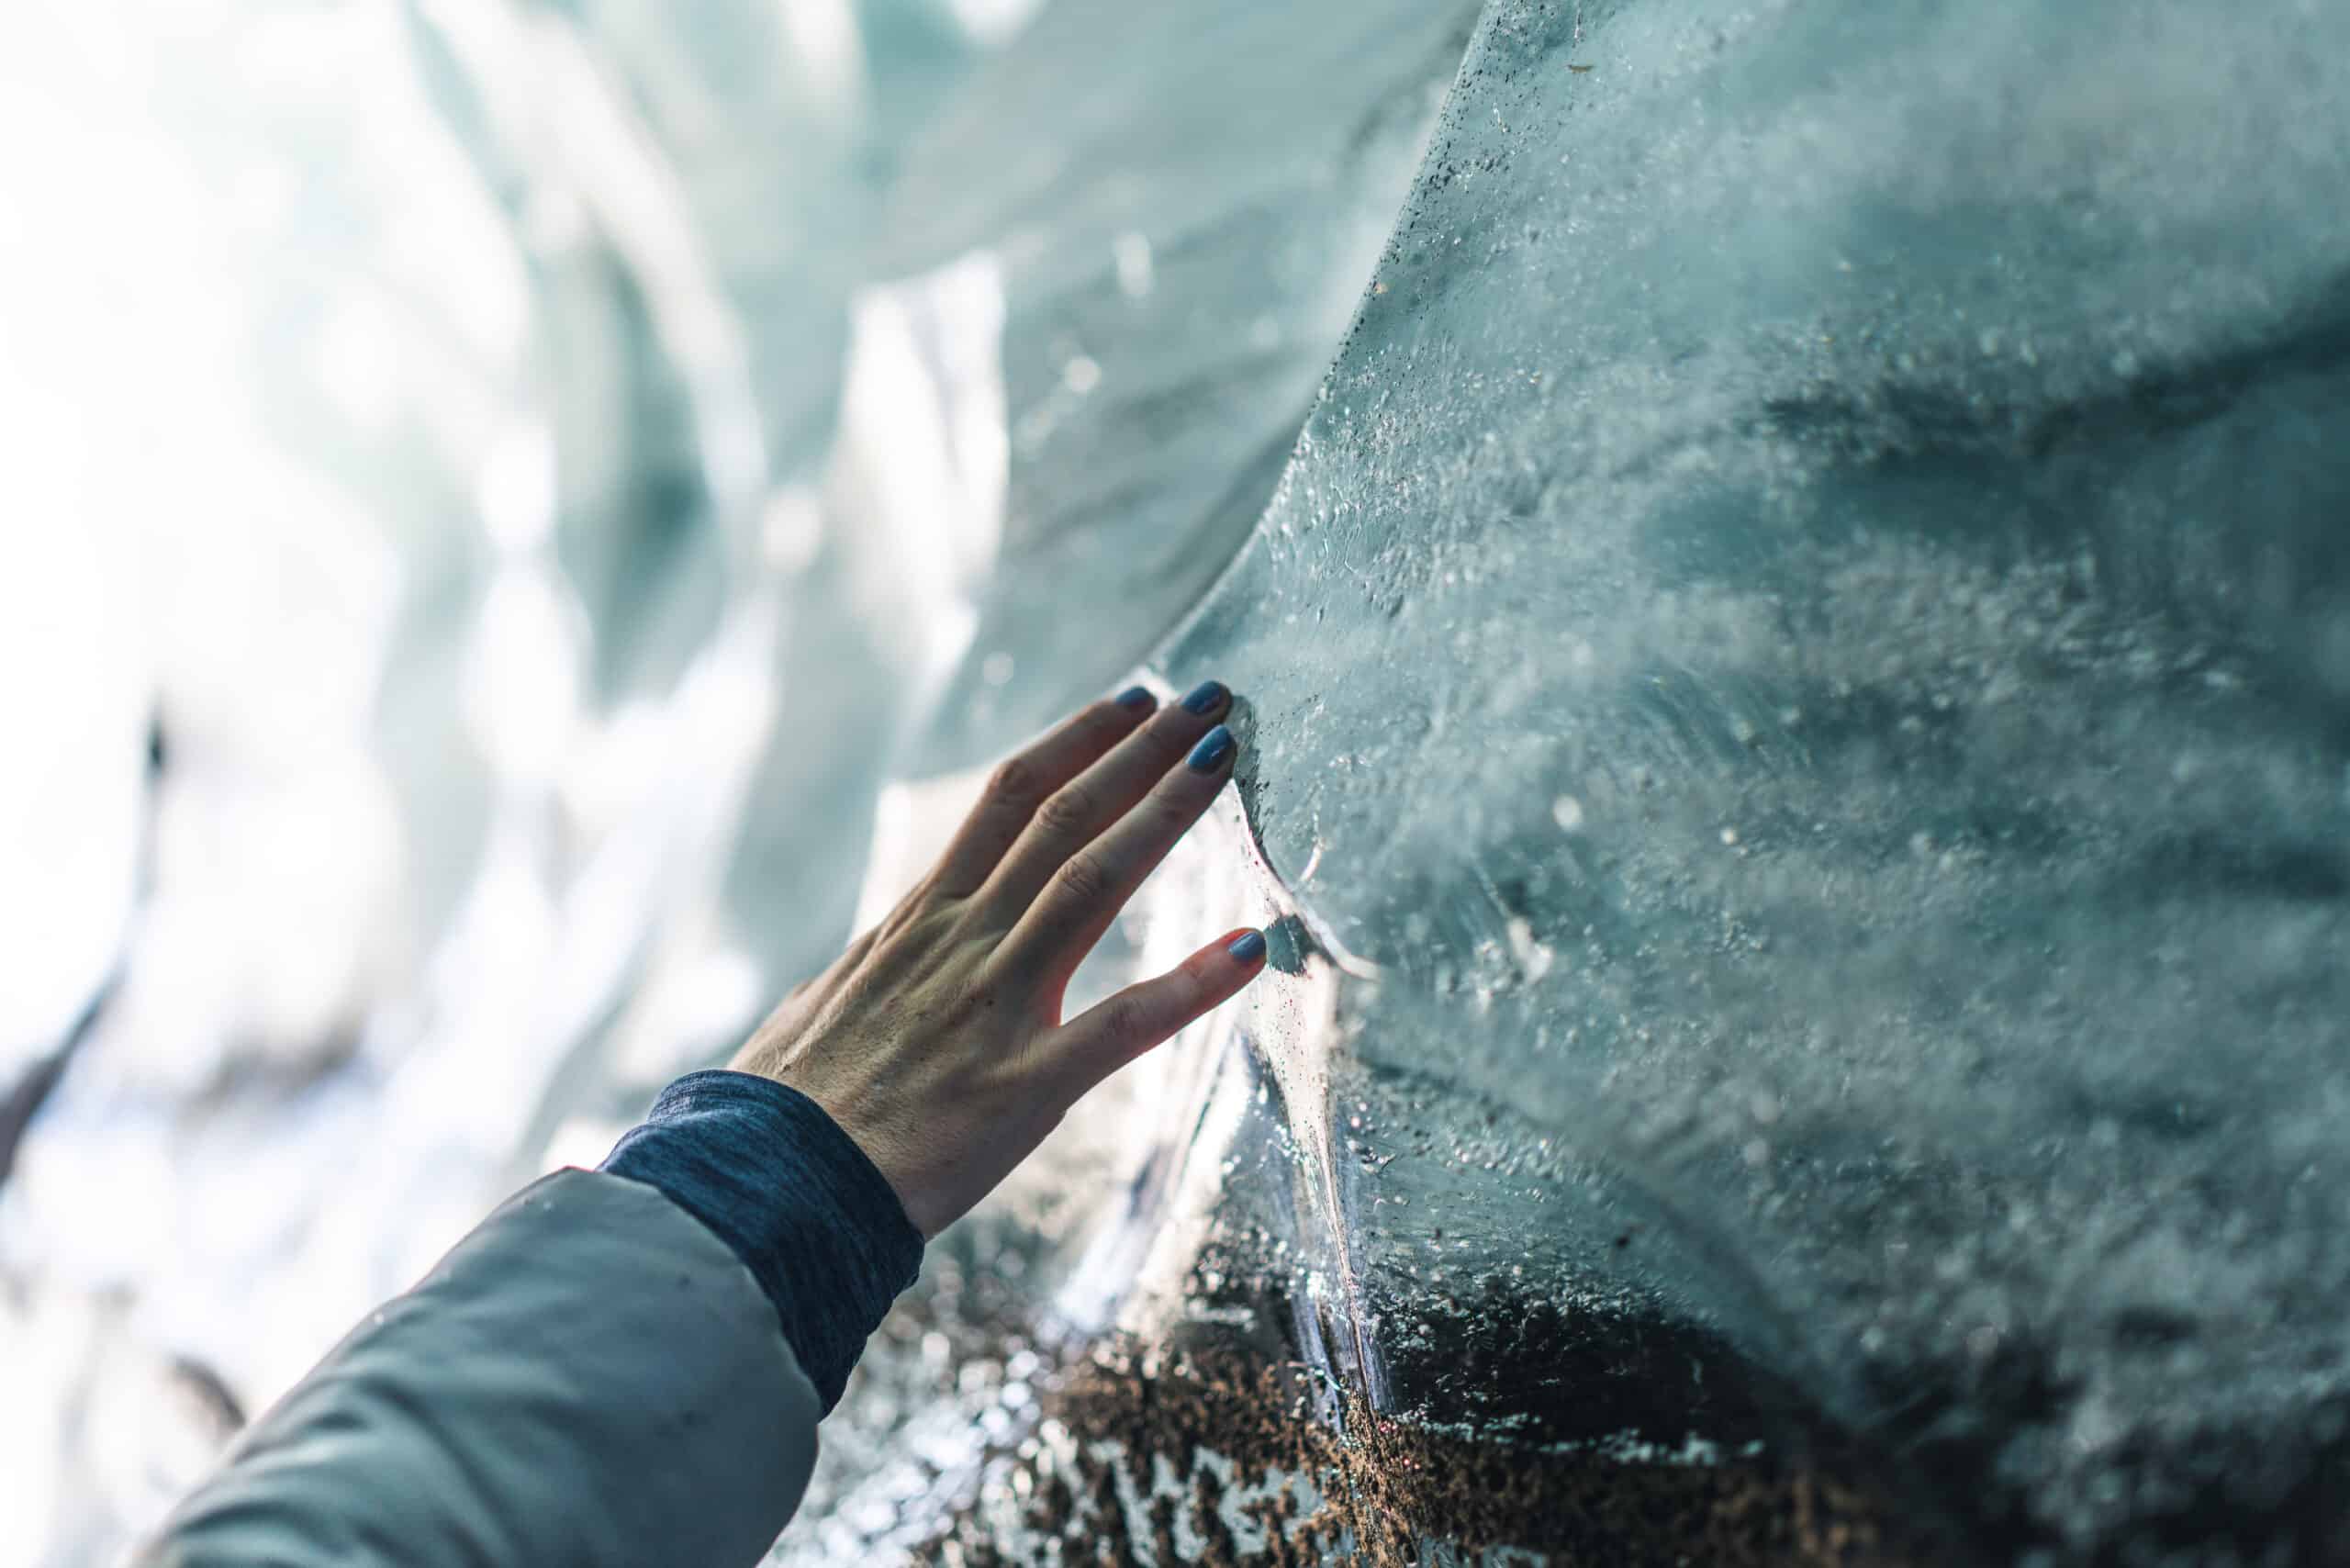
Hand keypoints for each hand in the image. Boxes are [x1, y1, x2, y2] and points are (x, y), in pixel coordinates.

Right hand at [728, 682, 1266, 1237]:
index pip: (1007, 800)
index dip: (1076, 742)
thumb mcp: (816, 1010)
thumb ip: (857, 978)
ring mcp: (994, 1005)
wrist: (767, 1186)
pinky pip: (1124, 1024)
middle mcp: (961, 941)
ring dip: (1165, 812)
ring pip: (1093, 882)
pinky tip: (1251, 948)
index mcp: (917, 920)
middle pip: (1064, 817)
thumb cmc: (782, 1110)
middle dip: (1143, 750)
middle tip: (1209, 697)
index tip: (1130, 699)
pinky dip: (1192, 984)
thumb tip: (852, 970)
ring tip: (1224, 755)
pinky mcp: (1025, 1083)